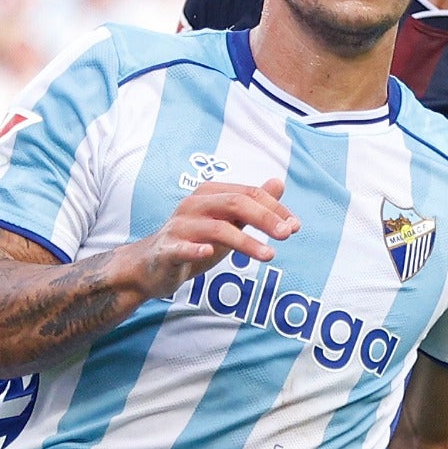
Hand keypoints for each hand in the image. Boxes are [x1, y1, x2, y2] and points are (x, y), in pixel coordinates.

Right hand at [114, 178, 298, 299]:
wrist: (152, 265)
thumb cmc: (195, 240)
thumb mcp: (227, 221)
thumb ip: (251, 204)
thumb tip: (279, 182)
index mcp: (210, 194)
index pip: (249, 194)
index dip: (275, 208)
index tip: (295, 226)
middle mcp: (194, 205)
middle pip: (235, 204)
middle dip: (265, 218)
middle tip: (288, 234)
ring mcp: (179, 227)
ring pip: (216, 229)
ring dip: (245, 242)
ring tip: (269, 256)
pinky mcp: (166, 250)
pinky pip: (180, 248)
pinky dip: (193, 249)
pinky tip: (207, 253)